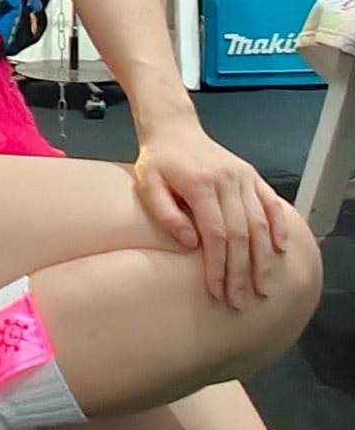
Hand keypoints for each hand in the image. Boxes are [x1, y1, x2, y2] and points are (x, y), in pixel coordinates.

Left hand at [134, 121, 292, 308]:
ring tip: (262, 287)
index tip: (216, 290)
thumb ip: (166, 214)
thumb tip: (191, 243)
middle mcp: (227, 180)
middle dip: (241, 271)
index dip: (218, 265)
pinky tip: (281, 250)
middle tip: (239, 301)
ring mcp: (243, 177)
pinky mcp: (252, 176)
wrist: (174, 129)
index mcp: (200, 184)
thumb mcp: (148, 185)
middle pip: (240, 234)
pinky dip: (279, 227)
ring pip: (260, 223)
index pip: (215, 233)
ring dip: (263, 258)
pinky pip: (271, 203)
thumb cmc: (158, 161)